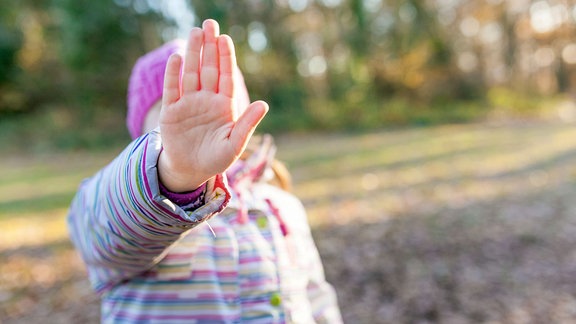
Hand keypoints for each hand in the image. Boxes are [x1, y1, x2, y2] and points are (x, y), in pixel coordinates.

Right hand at [158, 19, 267, 191]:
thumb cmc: (216, 159)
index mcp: (224, 106)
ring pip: (191, 73)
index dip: (226, 58)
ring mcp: (188, 104)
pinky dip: (174, 74)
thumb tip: (264, 104)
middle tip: (209, 24)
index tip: (226, 39)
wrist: (191, 170)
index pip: (226, 77)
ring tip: (195, 32)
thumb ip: (247, 124)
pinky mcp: (171, 112)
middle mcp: (206, 100)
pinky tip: (178, 58)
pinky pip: (173, 89)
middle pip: (208, 69)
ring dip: (193, 53)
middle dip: (209, 47)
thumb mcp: (234, 144)